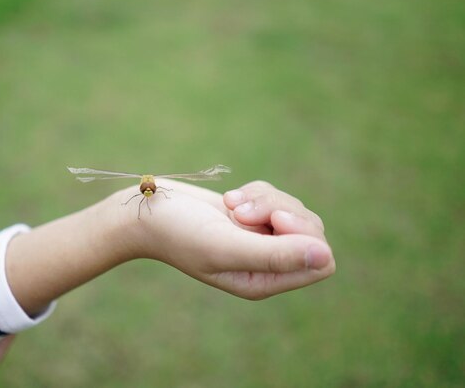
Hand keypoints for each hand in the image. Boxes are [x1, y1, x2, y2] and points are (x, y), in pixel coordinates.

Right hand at [110, 179, 334, 299]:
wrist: (147, 211)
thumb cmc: (179, 233)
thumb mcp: (225, 246)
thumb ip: (275, 255)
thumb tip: (327, 255)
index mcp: (265, 282)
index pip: (321, 260)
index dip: (304, 234)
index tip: (272, 220)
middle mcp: (266, 264)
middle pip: (312, 231)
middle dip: (280, 210)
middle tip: (242, 211)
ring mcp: (259, 239)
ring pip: (292, 209)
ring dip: (263, 199)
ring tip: (230, 205)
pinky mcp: (251, 217)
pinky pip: (274, 196)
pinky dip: (253, 191)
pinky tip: (227, 200)